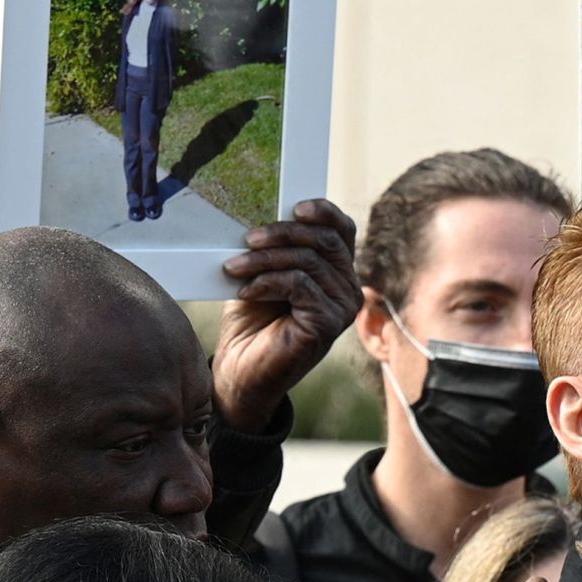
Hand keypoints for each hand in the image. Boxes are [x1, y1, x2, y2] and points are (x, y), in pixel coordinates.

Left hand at [211, 198, 361, 430]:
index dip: (324, 212)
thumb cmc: (252, 325)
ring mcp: (342, 309)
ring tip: (234, 268)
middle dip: (284, 233)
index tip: (295, 207)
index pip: (342, 231)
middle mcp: (348, 290)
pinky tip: (246, 291)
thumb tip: (265, 217)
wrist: (239, 374)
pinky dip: (267, 282)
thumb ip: (276, 250)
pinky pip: (300, 284)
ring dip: (265, 259)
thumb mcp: (263, 275)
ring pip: (309, 261)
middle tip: (249, 239)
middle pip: (327, 240)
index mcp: (336, 274)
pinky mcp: (328, 324)